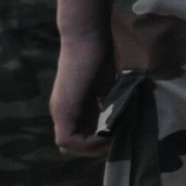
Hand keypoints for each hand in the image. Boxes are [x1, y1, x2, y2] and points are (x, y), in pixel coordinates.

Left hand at [51, 32, 111, 156]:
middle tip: (117, 140)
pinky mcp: (63, 109)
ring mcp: (60, 111)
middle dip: (95, 148)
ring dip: (92, 147)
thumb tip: (125, 120)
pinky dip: (88, 142)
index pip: (78, 138)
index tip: (119, 135)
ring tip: (113, 137)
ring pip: (68, 145)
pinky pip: (69, 139)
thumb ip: (109, 104)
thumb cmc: (100, 54)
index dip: (96, 143)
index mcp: (72, 108)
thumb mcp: (108, 87)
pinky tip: (107, 132)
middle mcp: (61, 113)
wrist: (88, 37)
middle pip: (71, 147)